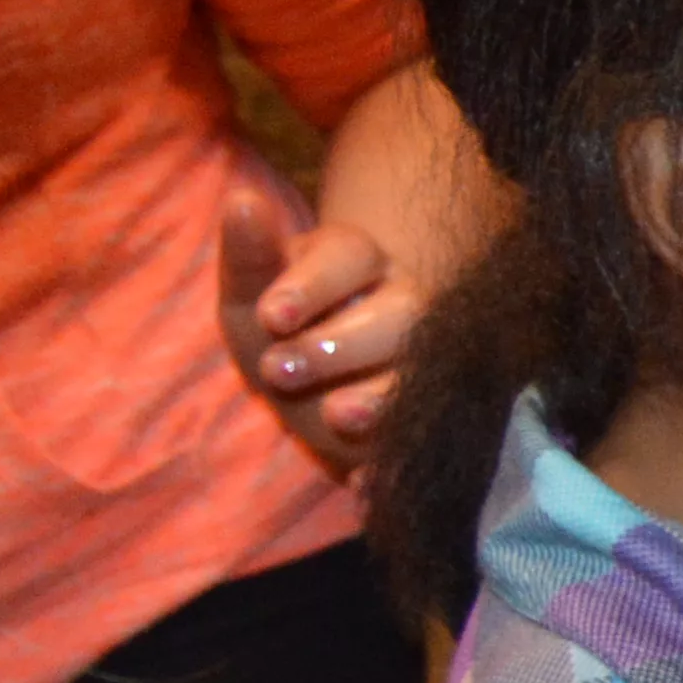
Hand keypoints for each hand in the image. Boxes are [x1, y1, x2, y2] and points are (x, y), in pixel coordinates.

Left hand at [214, 175, 413, 469]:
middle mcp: (406, 302)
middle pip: (399, 312)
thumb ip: (249, 260)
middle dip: (339, 344)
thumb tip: (242, 200)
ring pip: (427, 368)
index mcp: (358, 262)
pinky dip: (395, 460)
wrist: (321, 405)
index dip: (312, 284)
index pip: (348, 255)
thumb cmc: (280, 340)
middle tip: (280, 372)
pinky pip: (436, 432)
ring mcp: (431, 359)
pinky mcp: (440, 414)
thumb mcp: (250, 304)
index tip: (273, 316)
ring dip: (382, 394)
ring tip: (337, 416)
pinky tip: (364, 482)